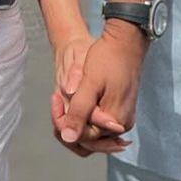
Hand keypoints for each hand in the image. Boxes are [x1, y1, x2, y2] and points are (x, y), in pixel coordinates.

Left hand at [55, 21, 146, 153]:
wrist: (125, 41)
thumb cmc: (108, 58)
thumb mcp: (89, 84)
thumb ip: (79, 112)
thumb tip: (67, 138)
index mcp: (114, 121)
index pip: (83, 136)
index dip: (64, 121)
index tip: (55, 97)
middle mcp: (121, 125)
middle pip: (89, 139)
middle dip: (70, 123)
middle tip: (57, 99)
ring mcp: (123, 117)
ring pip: (94, 132)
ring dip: (77, 121)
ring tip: (65, 101)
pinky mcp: (121, 110)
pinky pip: (100, 123)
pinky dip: (87, 116)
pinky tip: (77, 102)